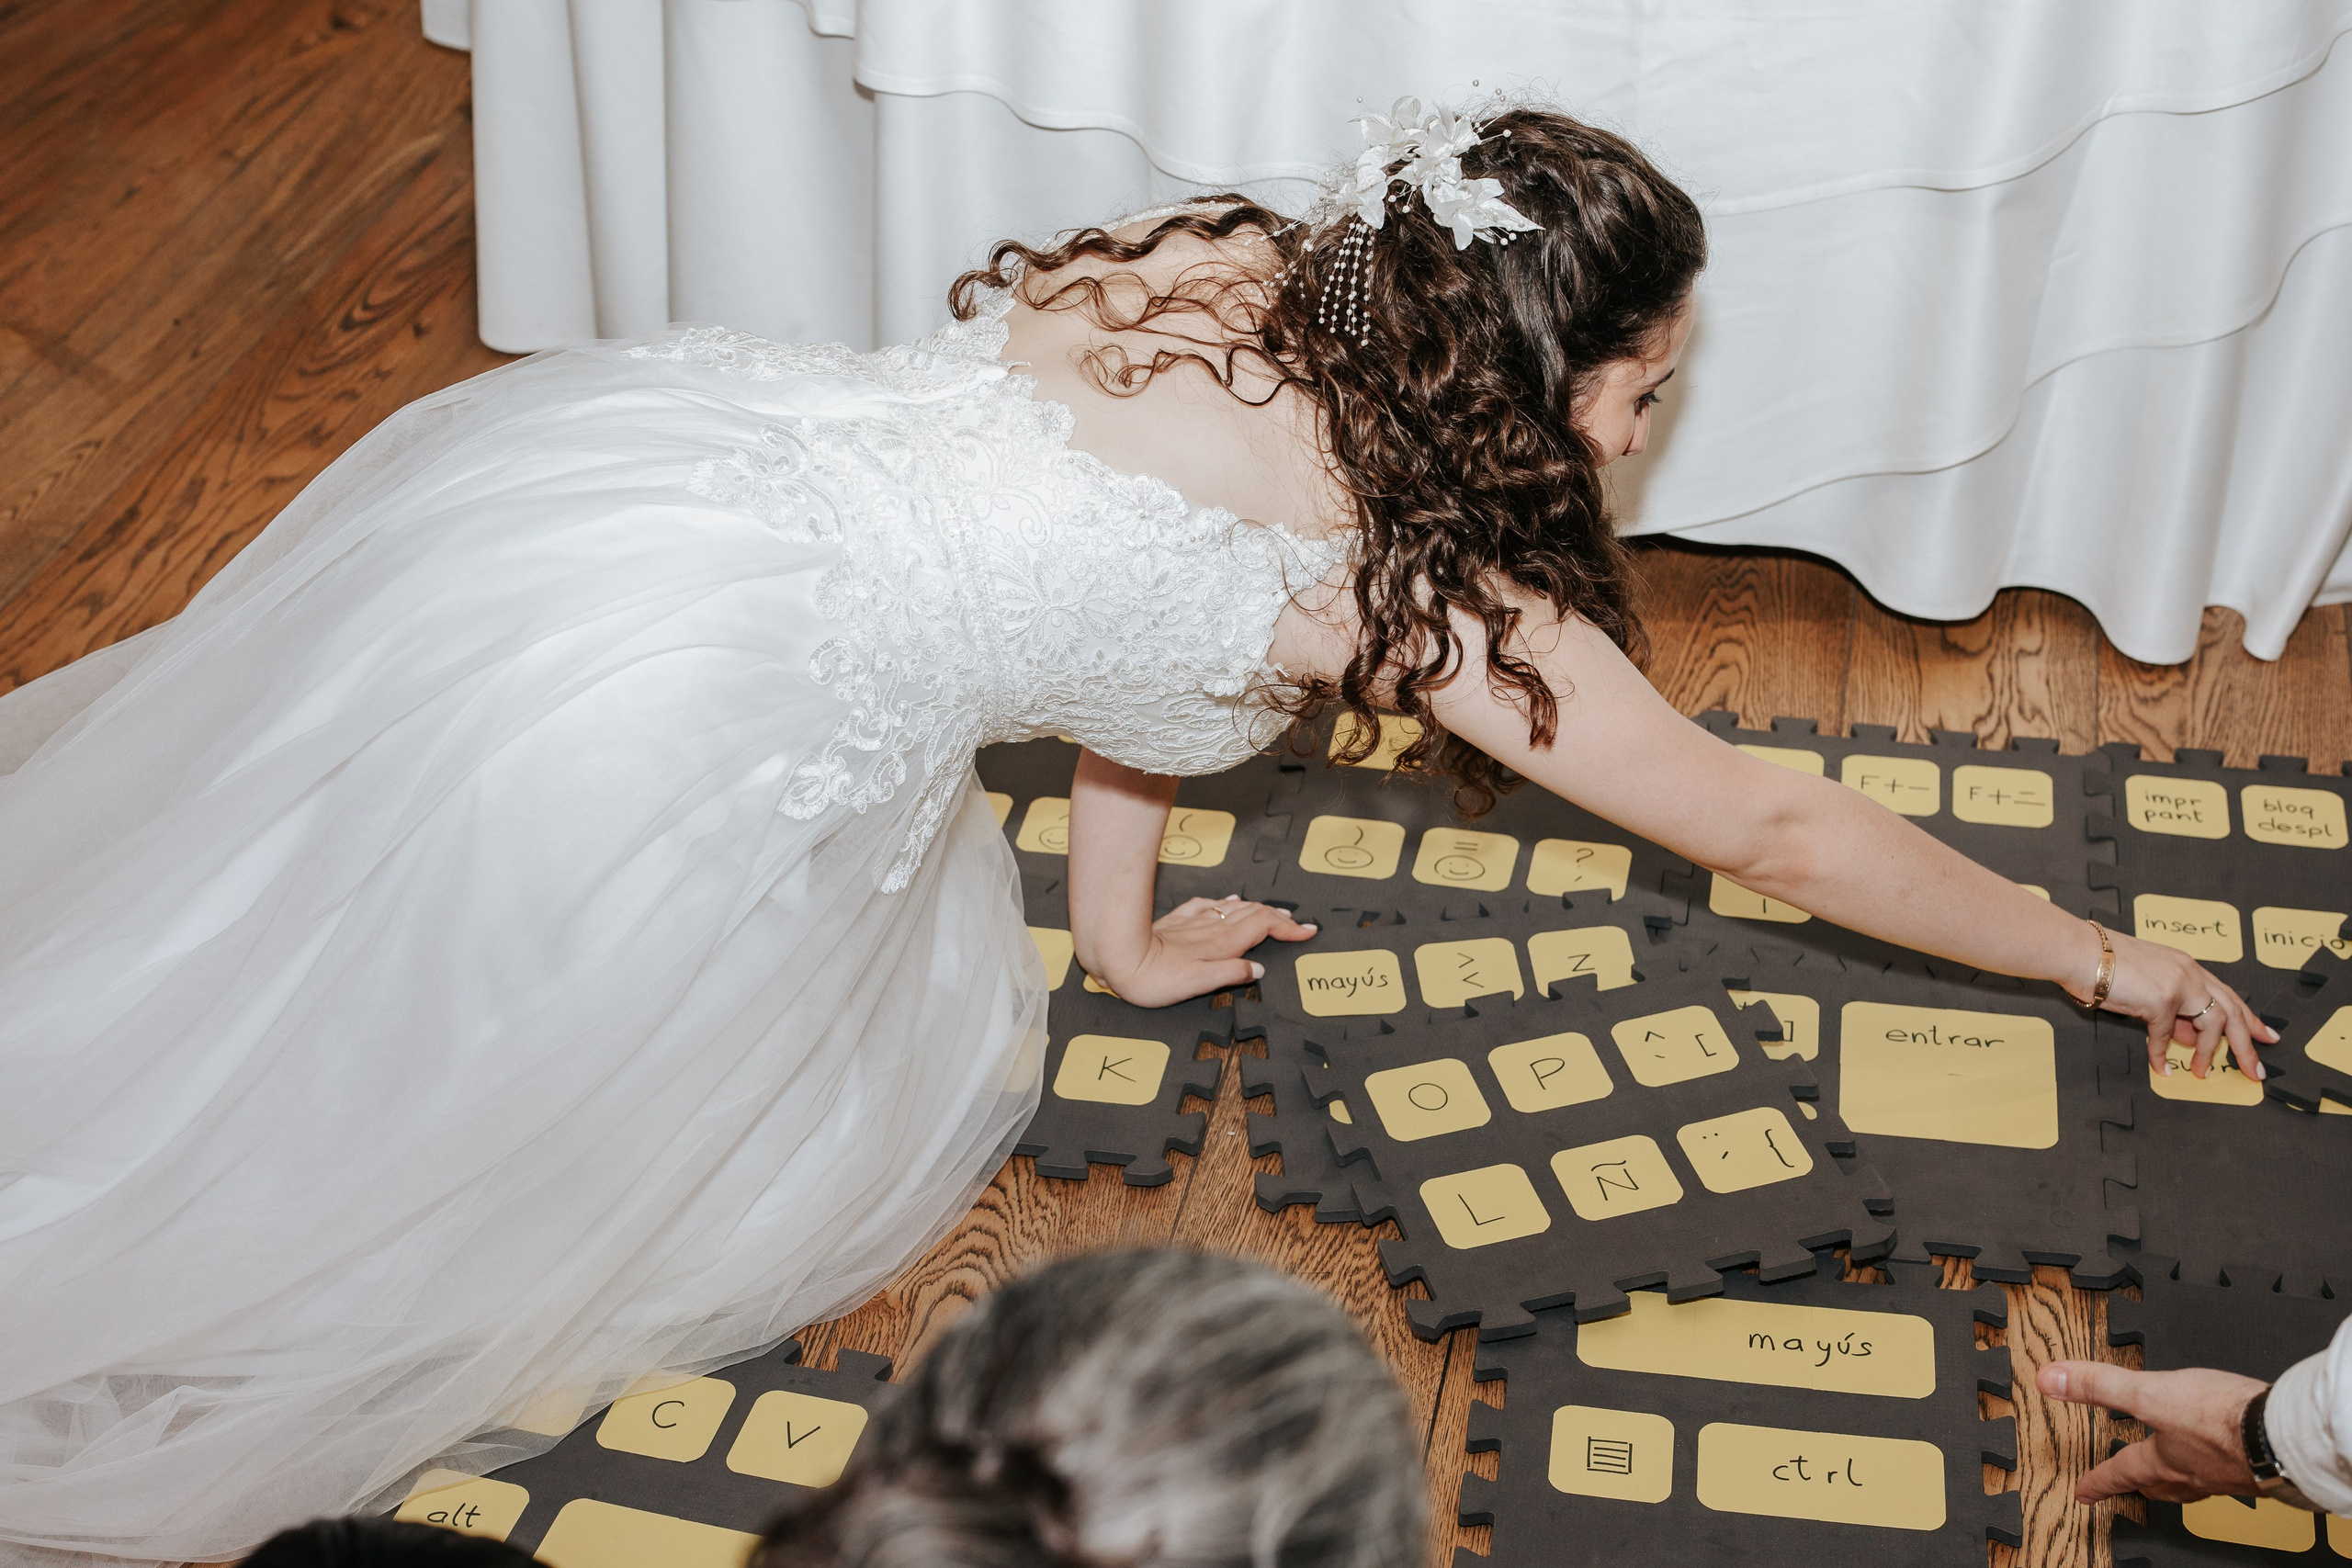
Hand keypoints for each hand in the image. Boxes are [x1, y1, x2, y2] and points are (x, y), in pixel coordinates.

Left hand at [1089, 896, 1316, 1007]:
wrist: (1118, 958)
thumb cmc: (1154, 978)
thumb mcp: (1198, 985)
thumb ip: (1231, 974)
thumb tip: (1258, 970)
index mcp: (1222, 943)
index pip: (1264, 926)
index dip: (1289, 928)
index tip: (1308, 931)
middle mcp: (1212, 928)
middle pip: (1254, 913)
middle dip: (1279, 917)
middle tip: (1297, 924)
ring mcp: (1194, 922)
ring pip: (1234, 908)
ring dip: (1258, 908)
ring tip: (1273, 912)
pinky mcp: (1177, 920)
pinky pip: (1210, 905)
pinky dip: (1228, 903)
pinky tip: (1229, 901)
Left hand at [2037, 1361, 2265, 1503]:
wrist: (2281, 1436)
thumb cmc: (2222, 1420)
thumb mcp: (2148, 1392)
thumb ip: (2100, 1385)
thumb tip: (2052, 1380)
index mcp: (2161, 1460)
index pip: (2118, 1472)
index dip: (2096, 1480)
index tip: (2084, 1493)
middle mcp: (2191, 1474)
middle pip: (2157, 1485)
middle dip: (2138, 1484)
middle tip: (2127, 1486)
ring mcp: (2224, 1473)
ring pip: (2191, 1483)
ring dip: (2175, 1479)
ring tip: (2172, 1475)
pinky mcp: (2252, 1466)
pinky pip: (2224, 1474)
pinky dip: (2213, 1468)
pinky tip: (2223, 1457)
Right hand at [2071, 929, 2274, 1081]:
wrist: (2077, 951)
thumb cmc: (2099, 962)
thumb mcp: (2144, 981)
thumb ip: (2170, 1005)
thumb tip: (2186, 1034)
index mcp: (2185, 964)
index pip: (2226, 993)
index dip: (2248, 1017)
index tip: (2263, 1034)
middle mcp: (2188, 972)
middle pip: (2232, 1010)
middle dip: (2248, 1043)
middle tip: (2256, 1069)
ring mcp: (2178, 985)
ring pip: (2213, 1024)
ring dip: (2210, 1052)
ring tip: (2202, 1072)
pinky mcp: (2161, 1000)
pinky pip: (2166, 1036)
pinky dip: (2162, 1055)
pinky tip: (2162, 1067)